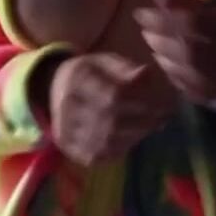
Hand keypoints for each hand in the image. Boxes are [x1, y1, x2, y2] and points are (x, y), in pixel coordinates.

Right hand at [50, 53, 177, 164]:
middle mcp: (66, 105)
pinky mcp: (68, 147)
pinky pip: (100, 154)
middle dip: (144, 121)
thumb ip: (124, 67)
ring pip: (107, 141)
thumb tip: (146, 74)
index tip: (165, 103)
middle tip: (164, 118)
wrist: (51, 90)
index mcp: (76, 79)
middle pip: (112, 120)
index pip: (115, 94)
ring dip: (136, 136)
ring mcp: (65, 129)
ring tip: (153, 127)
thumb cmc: (86, 74)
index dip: (144, 101)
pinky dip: (121, 149)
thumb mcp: (103, 61)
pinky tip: (134, 138)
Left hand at [134, 0, 215, 102]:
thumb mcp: (214, 13)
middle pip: (187, 47)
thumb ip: (186, 4)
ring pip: (184, 68)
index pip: (193, 23)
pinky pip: (183, 85)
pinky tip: (163, 60)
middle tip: (144, 28)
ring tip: (152, 41)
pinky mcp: (210, 96)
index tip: (141, 12)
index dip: (164, 17)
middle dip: (160, 36)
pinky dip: (169, 71)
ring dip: (161, 53)